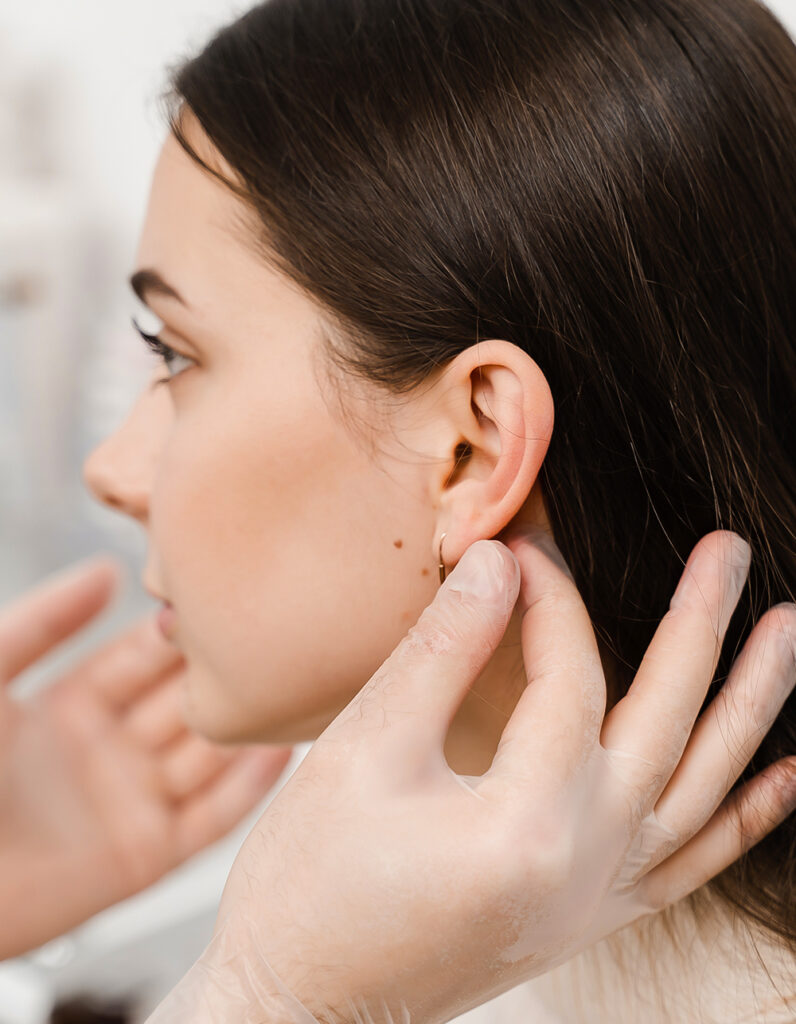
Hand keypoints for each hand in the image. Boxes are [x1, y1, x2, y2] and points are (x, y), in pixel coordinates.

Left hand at [0, 556, 291, 959]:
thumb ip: (41, 623)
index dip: (173, 631)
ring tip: (289, 687)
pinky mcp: (147, 856)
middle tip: (266, 636)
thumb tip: (106, 570)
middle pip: (183, 699)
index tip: (215, 597)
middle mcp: (109, 752)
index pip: (141, 657)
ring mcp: (132, 802)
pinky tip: (281, 750)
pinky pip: (212, 817)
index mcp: (70, 707)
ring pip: (208, 753)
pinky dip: (250, 788)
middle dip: (220, 670)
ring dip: (245, 724)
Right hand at [149, 529, 795, 1023]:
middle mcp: (588, 865)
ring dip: (750, 705)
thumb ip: (441, 650)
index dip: (549, 597)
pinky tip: (786, 774)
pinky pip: (694, 862)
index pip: (568, 676)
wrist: (304, 1006)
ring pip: (706, 789)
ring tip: (788, 634)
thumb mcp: (365, 752)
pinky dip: (748, 815)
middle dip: (700, 623)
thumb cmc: (312, 883)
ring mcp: (600, 898)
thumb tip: (497, 563)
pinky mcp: (592, 916)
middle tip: (730, 550)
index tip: (523, 545)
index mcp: (527, 822)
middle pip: (667, 720)